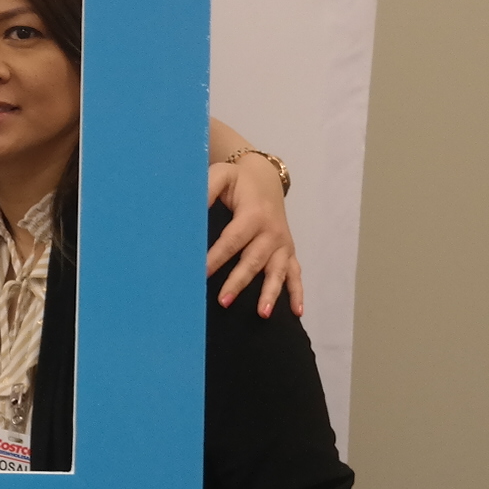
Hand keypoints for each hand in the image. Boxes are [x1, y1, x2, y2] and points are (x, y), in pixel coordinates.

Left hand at [205, 154, 304, 316]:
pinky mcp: (288, 251)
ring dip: (270, 293)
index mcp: (253, 214)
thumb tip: (190, 212)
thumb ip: (207, 190)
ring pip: (277, 271)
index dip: (216, 257)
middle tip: (223, 301)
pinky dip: (297, 292)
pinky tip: (297, 311)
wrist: (265, 178)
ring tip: (261, 313)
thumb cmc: (238, 181)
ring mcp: (282, 243)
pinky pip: (295, 274)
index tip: (201, 273)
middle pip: (253, 261)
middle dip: (239, 282)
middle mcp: (271, 232)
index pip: (232, 240)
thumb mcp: (221, 175)